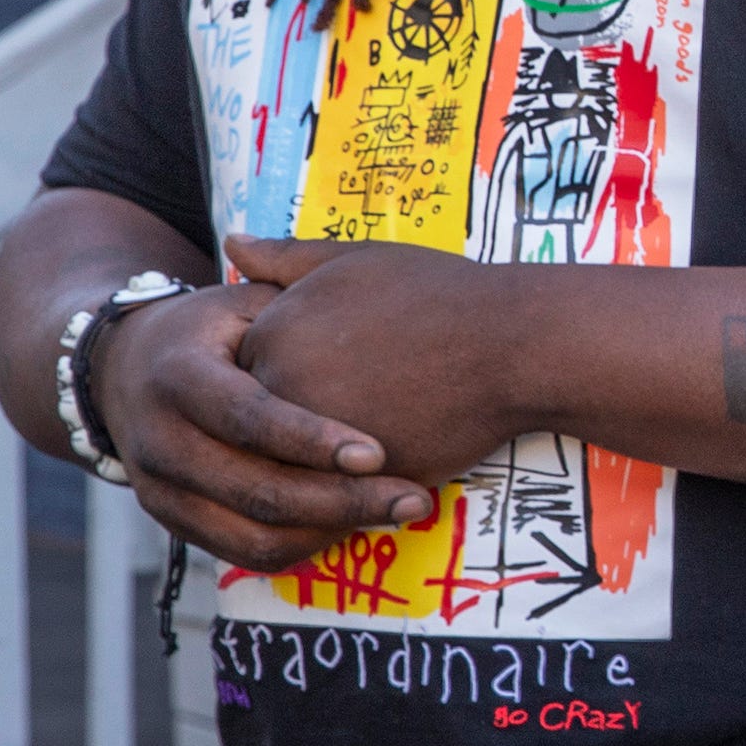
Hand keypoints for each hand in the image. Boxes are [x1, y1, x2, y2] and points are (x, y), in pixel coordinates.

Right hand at [91, 282, 432, 571]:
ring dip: (330, 532)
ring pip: (251, 536)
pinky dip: (304, 546)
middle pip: (255, 491)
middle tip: (413, 497)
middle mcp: (158, 441)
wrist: (125, 370)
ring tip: (397, 512)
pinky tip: (356, 524)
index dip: (311, 441)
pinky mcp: (173, 521)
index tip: (378, 453)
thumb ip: (293, 303)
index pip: (246, 418)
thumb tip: (365, 299)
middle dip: (341, 500)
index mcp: (177, 377)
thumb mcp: (242, 301)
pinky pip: (243, 552)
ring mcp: (159, 490)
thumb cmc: (212, 329)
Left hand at [230, 234, 526, 487]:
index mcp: (272, 331)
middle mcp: (279, 385)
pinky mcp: (352, 480)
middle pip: (263, 427)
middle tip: (356, 411)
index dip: (290, 377)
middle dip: (295, 427)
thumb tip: (232, 241)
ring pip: (290, 470)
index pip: (247, 374)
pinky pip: (325, 504)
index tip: (334, 373)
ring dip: (311, 471)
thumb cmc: (442, 294)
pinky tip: (375, 479)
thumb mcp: (357, 259)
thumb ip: (288, 257)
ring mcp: (312, 437)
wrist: (513, 342)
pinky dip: (339, 503)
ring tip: (361, 450)